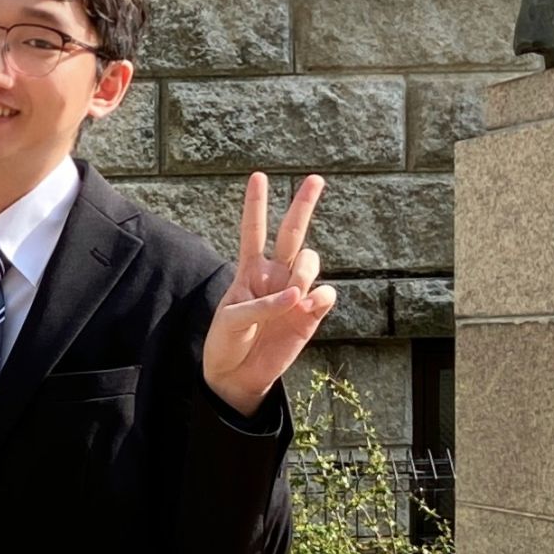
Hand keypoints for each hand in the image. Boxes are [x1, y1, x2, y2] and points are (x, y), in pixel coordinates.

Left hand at [202, 173, 335, 416]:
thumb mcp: (231, 322)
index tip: (259, 176)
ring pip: (310, 260)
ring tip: (294, 295)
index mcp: (249, 271)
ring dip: (304, 270)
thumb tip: (299, 295)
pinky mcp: (311, 314)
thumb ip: (261, 305)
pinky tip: (307, 307)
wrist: (238, 377)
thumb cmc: (227, 343)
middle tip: (315, 179)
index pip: (253, 231)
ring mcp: (295, 292)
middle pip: (292, 232)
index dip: (256, 205)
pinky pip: (326, 294)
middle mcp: (275, 275)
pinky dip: (319, 298)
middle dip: (303, 204)